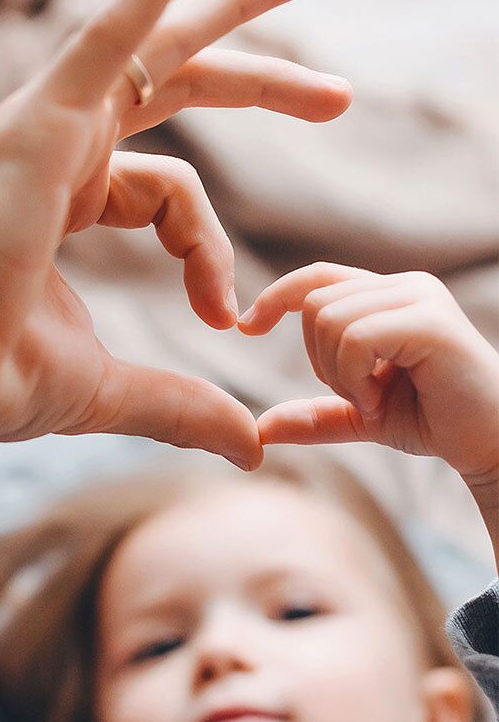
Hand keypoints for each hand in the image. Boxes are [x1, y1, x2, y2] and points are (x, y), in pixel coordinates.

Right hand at [0, 0, 351, 468]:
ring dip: (228, 9)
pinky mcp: (42, 120)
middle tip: (336, 93)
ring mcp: (48, 129)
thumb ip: (180, 404)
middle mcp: (61, 152)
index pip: (170, 198)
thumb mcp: (107, 388)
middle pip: (173, 93)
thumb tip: (248, 445)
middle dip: (256, 81)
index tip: (223, 317)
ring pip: (153, 49)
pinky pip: (107, 37)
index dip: (209, 253)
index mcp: (68, 202)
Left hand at [240, 262, 498, 487]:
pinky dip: (353, 378)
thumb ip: (314, 416)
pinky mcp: (430, 321)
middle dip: (318, 360)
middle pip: (314, 304)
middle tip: (359, 395)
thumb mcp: (360, 416)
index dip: (276, 297)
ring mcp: (419, 298)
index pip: (317, 277)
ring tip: (373, 398)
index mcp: (386, 296)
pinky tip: (380, 399)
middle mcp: (403, 286)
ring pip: (328, 320)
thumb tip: (260, 429)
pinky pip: (355, 337)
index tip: (247, 327)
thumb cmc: (434, 421)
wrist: (491, 444)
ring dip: (338, 373)